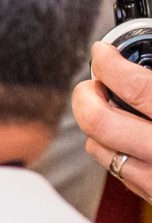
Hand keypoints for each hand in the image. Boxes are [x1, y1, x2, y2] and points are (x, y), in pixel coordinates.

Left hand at [77, 42, 151, 191]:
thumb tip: (133, 63)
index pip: (135, 87)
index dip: (110, 63)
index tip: (103, 53)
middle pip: (99, 121)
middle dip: (86, 95)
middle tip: (93, 83)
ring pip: (98, 146)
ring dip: (94, 123)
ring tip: (106, 107)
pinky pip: (114, 169)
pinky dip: (108, 147)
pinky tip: (122, 135)